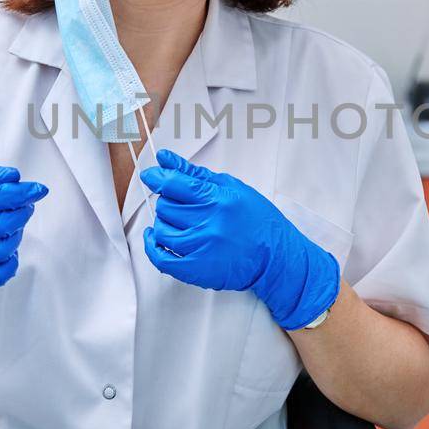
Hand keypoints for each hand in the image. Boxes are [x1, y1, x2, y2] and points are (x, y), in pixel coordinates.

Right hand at [0, 164, 46, 322]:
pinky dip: (11, 261)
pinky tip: (7, 251)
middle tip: (26, 207)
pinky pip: (1, 274)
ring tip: (12, 227)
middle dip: (21, 213)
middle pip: (1, 224)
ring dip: (15, 235)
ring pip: (3, 248)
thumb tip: (13, 176)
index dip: (20, 192)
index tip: (38, 190)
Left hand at [139, 149, 339, 330]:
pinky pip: (161, 258)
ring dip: (164, 223)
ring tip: (178, 222)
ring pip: (161, 229)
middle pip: (166, 206)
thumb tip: (165, 159)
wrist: (276, 257)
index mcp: (218, 199)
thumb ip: (195, 173)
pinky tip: (156, 238)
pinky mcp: (197, 269)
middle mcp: (209, 223)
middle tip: (181, 204)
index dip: (157, 177)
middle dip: (168, 201)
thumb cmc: (257, 220)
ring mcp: (202, 247)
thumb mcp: (232, 187)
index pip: (174, 183)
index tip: (152, 176)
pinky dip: (152, 246)